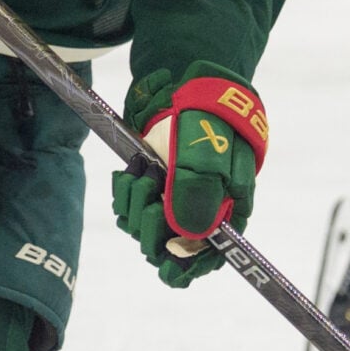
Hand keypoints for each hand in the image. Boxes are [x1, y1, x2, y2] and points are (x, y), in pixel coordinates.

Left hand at [111, 63, 268, 287]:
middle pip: (167, 248)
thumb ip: (198, 194)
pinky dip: (125, 194)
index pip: (209, 259)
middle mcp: (198, 212)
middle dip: (152, 228)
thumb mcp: (209, 154)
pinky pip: (128, 208)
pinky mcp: (149, 185)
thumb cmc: (210, 119)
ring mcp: (171, 199)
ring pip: (143, 230)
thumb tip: (185, 238)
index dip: (188, 267)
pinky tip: (130, 173)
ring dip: (136, 206)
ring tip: (143, 174)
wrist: (190, 82)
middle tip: (153, 199)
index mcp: (225, 212)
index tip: (169, 264)